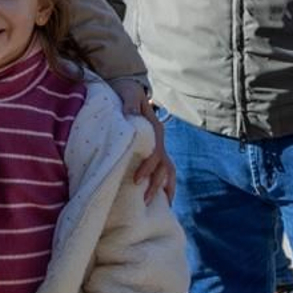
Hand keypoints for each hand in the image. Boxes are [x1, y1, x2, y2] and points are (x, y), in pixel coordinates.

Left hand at [112, 79, 173, 203]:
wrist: (128, 88)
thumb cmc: (125, 93)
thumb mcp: (127, 95)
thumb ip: (129, 105)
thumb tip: (130, 117)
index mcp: (154, 129)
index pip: (155, 153)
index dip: (147, 167)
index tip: (137, 180)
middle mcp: (159, 139)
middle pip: (163, 166)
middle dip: (155, 184)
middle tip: (144, 199)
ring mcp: (158, 145)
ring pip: (167, 170)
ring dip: (161, 187)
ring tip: (153, 205)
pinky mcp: (153, 149)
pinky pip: (165, 170)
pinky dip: (166, 184)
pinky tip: (162, 200)